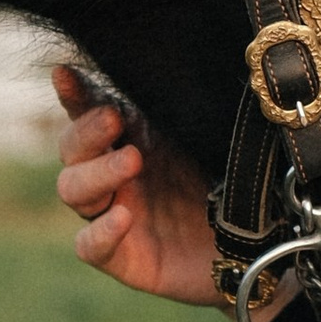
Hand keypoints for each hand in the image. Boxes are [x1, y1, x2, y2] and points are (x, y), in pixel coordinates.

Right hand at [51, 65, 222, 309]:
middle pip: (71, 148)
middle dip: (87, 132)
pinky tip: (124, 217)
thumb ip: (180, 110)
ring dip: (97, 173)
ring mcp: (112, 213)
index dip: (73, 92)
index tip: (64, 74)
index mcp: (130, 137)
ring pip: (72, 191)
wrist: (256, 247)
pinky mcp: (120, 257)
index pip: (88, 110)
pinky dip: (101, 231)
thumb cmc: (228, 183)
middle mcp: (112, 173)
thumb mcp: (208, 138)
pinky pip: (89, 245)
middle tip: (114, 120)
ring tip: (132, 162)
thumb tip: (177, 65)